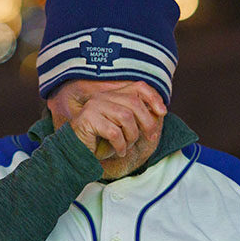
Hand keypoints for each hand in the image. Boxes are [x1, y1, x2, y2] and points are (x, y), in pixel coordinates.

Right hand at [48, 80, 166, 158]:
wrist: (76, 153)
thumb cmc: (102, 142)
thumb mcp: (123, 128)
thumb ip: (138, 118)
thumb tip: (160, 112)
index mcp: (112, 96)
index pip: (137, 87)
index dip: (153, 97)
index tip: (163, 112)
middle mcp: (102, 97)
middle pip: (134, 103)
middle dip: (147, 122)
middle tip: (150, 138)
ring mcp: (94, 107)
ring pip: (126, 117)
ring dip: (132, 136)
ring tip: (127, 146)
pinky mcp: (88, 119)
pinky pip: (114, 132)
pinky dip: (121, 145)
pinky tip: (119, 151)